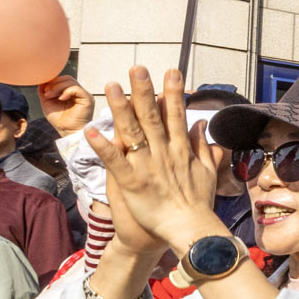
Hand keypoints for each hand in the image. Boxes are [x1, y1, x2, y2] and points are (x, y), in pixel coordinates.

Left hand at [39, 75, 94, 135]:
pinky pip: (76, 88)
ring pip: (70, 81)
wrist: (67, 132)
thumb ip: (45, 91)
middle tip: (47, 93)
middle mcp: (79, 92)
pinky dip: (66, 91)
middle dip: (54, 83)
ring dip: (57, 87)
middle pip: (67, 78)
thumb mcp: (48, 103)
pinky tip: (60, 99)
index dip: (52, 82)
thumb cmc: (60, 121)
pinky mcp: (87, 99)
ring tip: (50, 96)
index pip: (63, 80)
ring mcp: (83, 95)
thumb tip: (41, 81)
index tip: (44, 90)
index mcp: (71, 92)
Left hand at [84, 67, 223, 253]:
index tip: (171, 72)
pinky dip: (104, 147)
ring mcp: (147, 167)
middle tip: (137, 68)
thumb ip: (202, 147)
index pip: (176, 115)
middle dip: (144, 91)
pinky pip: (115, 162)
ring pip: (132, 133)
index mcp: (180, 150)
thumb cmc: (198, 204)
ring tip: (110, 86)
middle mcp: (164, 153)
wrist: (190, 230)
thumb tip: (201, 125)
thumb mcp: (207, 172)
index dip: (172, 93)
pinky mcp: (132, 183)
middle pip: (152, 117)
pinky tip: (91, 132)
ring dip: (120, 109)